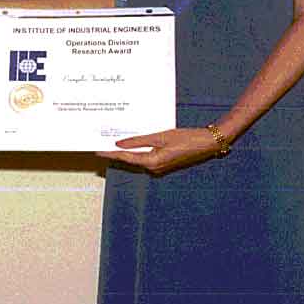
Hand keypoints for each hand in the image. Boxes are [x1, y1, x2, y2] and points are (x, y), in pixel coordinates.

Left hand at [98, 127, 224, 174]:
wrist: (206, 143)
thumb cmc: (186, 138)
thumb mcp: (160, 136)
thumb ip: (139, 140)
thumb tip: (120, 144)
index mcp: (151, 162)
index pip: (125, 158)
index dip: (110, 153)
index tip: (97, 150)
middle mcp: (153, 168)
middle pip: (130, 160)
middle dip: (116, 152)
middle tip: (101, 142)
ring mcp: (158, 167)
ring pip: (137, 158)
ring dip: (127, 151)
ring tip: (113, 140)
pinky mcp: (163, 163)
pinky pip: (146, 156)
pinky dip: (138, 150)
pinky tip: (132, 142)